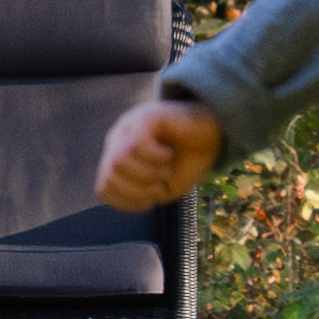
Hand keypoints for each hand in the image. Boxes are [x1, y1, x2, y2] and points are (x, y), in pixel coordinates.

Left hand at [91, 88, 226, 213]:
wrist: (215, 134)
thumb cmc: (187, 161)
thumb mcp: (162, 188)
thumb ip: (138, 193)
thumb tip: (123, 189)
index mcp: (118, 158)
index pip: (103, 189)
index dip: (127, 202)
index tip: (151, 200)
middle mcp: (118, 140)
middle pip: (109, 177)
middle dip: (138, 190)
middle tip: (161, 183)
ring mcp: (130, 125)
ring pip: (119, 161)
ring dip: (147, 174)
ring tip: (166, 168)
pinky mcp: (145, 116)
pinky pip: (137, 144)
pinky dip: (156, 157)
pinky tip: (168, 153)